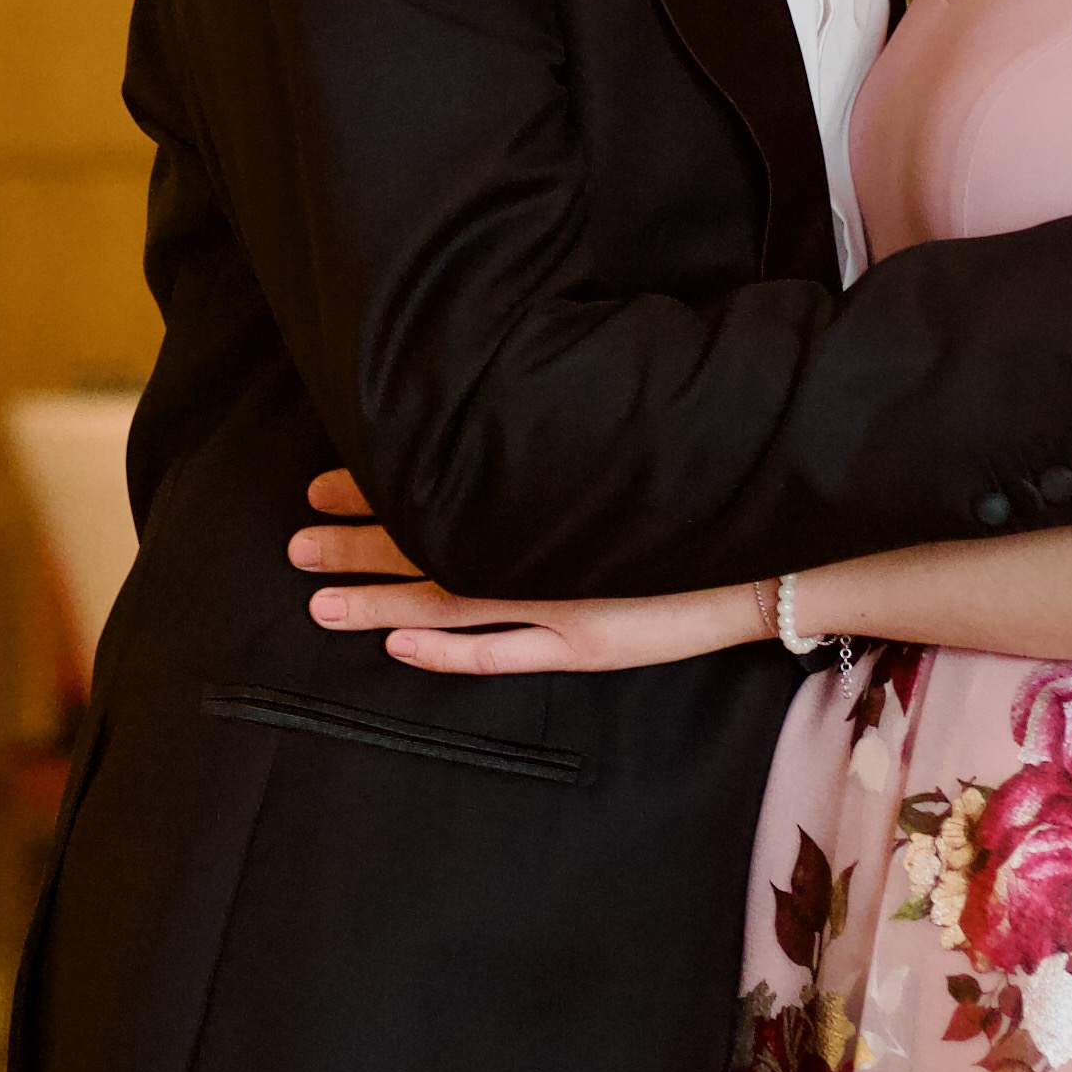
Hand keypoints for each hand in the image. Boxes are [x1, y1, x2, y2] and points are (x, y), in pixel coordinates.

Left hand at [284, 470, 776, 676]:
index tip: (324, 481)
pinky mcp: (587, 641)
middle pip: (430, 544)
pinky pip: (502, 652)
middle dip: (358, 544)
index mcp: (544, 495)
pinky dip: (446, 652)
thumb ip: (564, 445)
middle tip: (293, 541)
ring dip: (380, 600)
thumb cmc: (700, 490)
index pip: (441, 488)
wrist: (778, 545)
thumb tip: (503, 419)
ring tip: (316, 599)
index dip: (377, 489)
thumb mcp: (621, 452)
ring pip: (449, 600)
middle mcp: (544, 545)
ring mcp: (562, 600)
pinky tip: (397, 648)